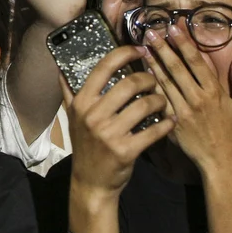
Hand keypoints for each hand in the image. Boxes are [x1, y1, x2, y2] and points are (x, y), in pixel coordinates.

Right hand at [65, 46, 174, 195]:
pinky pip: (154, 130)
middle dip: (149, 79)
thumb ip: (69, 91)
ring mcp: (109, 134)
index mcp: (81, 103)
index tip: (139, 50)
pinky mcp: (125, 151)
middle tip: (155, 81)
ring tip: (162, 100)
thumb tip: (61, 65)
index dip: (125, 53)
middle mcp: (93, 116)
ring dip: (160, 100)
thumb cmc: (86, 146)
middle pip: (129, 84)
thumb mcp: (73, 118)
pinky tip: (170, 120)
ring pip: (145, 105)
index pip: (103, 67)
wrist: (91, 182)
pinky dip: (166, 123)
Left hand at [140, 22, 231, 171]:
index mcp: (215, 92)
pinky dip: (152, 87)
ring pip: (165, 82)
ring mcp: (183, 111)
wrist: (221, 161)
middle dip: (163, 48)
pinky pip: (160, 101)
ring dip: (153, 63)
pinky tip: (143, 75)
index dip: (184, 43)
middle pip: (177, 68)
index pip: (197, 61)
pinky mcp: (172, 123)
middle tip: (150, 32)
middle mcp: (197, 98)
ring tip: (142, 48)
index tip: (174, 27)